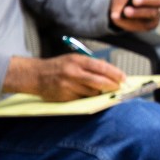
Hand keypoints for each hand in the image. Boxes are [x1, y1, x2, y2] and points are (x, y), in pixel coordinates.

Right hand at [3, 53, 124, 100]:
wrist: (36, 75)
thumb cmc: (58, 67)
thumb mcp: (74, 59)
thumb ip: (91, 64)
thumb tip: (111, 70)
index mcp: (77, 60)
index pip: (101, 67)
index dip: (115, 73)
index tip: (124, 78)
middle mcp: (73, 72)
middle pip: (99, 81)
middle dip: (112, 86)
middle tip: (119, 87)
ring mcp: (69, 86)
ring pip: (92, 93)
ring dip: (99, 93)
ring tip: (99, 90)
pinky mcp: (65, 97)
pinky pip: (83, 99)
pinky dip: (87, 98)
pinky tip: (85, 94)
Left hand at [109, 0, 159, 31]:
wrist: (116, 5)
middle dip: (147, 0)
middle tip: (135, 0)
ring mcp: (157, 13)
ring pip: (153, 13)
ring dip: (138, 12)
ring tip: (126, 10)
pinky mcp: (150, 24)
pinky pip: (145, 24)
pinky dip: (132, 21)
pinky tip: (121, 17)